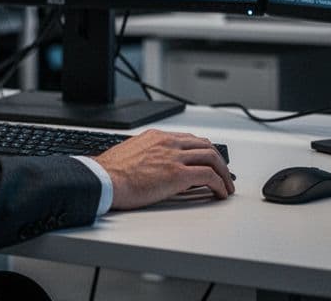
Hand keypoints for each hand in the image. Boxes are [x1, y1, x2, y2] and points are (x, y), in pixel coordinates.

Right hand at [93, 129, 232, 209]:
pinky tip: (221, 192)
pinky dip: (219, 184)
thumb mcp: (131, 153)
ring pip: (212, 157)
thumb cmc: (110, 172)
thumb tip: (151, 165)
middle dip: (218, 160)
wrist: (104, 179)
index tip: (208, 160)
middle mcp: (168, 142)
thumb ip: (146, 154)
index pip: (189, 139)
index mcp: (156, 136)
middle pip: (205, 145)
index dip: (203, 150)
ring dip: (224, 172)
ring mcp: (174, 157)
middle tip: (223, 173)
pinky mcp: (178, 174)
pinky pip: (208, 176)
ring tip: (227, 185)